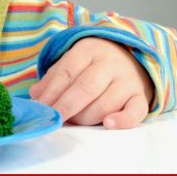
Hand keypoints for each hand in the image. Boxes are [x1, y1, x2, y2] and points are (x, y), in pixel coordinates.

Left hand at [29, 37, 153, 128]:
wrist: (132, 55)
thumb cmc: (93, 63)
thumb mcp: (72, 61)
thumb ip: (53, 78)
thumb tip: (35, 94)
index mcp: (88, 50)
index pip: (67, 71)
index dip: (52, 91)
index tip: (41, 107)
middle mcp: (109, 64)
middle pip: (86, 87)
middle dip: (67, 105)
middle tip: (54, 118)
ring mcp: (127, 81)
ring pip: (106, 102)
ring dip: (86, 117)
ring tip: (73, 121)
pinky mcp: (141, 96)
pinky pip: (136, 111)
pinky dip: (123, 120)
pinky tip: (108, 124)